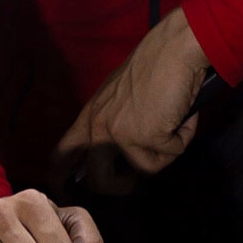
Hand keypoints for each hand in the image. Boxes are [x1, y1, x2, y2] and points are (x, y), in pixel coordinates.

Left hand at [54, 8, 210, 193]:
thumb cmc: (153, 67)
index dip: (62, 181)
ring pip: (142, 171)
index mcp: (89, 116)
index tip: (69, 193)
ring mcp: (121, 134)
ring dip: (162, 155)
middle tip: (134, 179)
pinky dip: (182, 138)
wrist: (173, 49)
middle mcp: (98, 127)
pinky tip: (182, 116)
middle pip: (98, 180)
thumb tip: (125, 160)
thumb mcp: (118, 98)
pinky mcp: (146, 136)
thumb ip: (113, 125)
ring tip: (170, 128)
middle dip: (120, 187)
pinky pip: (170, 154)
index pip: (61, 156)